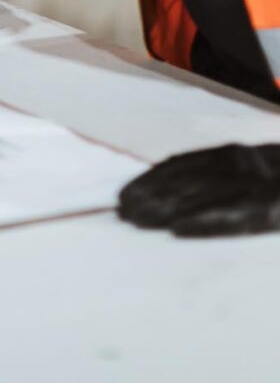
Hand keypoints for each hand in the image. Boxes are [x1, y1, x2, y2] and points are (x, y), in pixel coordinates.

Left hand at [118, 144, 279, 236]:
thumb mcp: (259, 165)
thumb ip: (228, 169)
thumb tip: (175, 181)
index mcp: (241, 153)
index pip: (187, 163)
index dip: (153, 177)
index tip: (126, 191)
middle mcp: (247, 166)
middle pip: (189, 180)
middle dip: (150, 195)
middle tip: (121, 210)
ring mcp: (261, 186)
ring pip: (204, 197)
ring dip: (166, 209)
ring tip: (138, 220)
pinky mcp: (273, 210)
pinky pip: (235, 217)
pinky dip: (205, 223)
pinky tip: (178, 230)